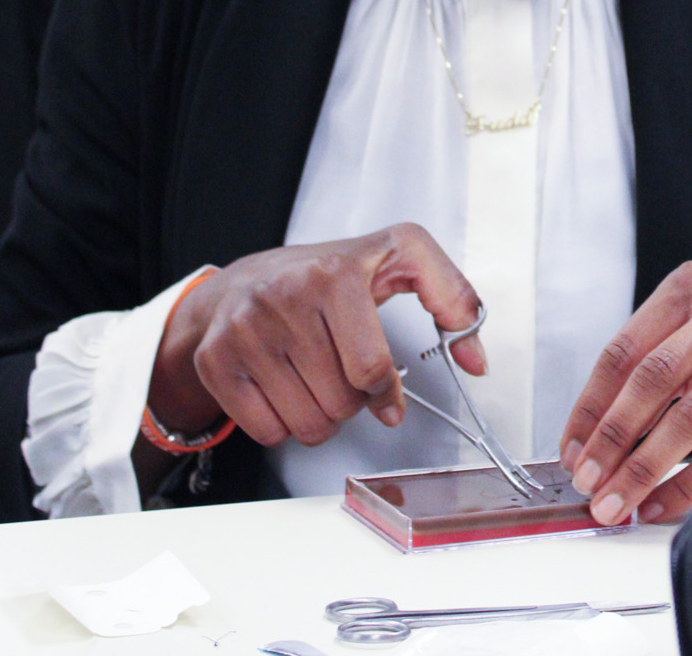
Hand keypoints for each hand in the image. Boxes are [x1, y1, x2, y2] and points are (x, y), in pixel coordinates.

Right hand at [147, 223, 484, 450]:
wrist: (245, 281)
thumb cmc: (327, 275)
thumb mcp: (399, 262)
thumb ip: (452, 299)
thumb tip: (475, 359)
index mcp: (336, 271)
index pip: (370, 367)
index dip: (388, 394)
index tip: (389, 399)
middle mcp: (286, 294)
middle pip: (341, 402)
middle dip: (353, 403)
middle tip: (344, 378)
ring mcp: (245, 328)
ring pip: (306, 423)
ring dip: (322, 418)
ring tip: (318, 384)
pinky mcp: (216, 358)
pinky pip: (267, 431)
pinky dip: (284, 425)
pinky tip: (287, 392)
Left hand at [559, 265, 691, 526]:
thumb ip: (656, 355)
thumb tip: (598, 431)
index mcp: (687, 289)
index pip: (622, 351)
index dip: (590, 406)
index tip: (572, 448)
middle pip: (651, 380)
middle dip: (612, 439)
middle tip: (588, 480)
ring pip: (689, 414)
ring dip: (645, 466)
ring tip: (617, 500)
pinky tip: (665, 501)